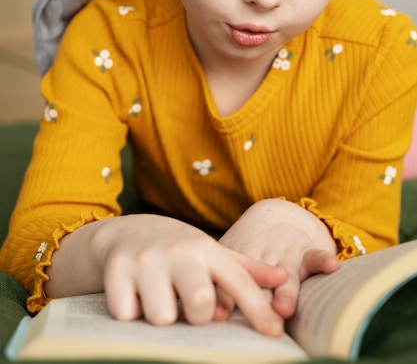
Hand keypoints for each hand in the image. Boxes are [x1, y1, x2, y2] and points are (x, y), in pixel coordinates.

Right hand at [48, 213, 286, 335]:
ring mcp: (146, 259)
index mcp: (206, 250)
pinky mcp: (116, 269)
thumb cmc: (178, 251)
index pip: (238, 282)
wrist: (125, 231)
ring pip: (161, 317)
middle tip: (187, 309)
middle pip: (199, 303)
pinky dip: (130, 314)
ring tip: (158, 301)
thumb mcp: (210, 253)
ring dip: (160, 318)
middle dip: (196, 317)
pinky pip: (127, 315)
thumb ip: (245, 269)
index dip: (258, 310)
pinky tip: (133, 297)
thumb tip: (283, 277)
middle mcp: (178, 252)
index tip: (275, 335)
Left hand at [218, 199, 339, 319]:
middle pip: (258, 285)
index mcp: (239, 259)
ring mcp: (285, 254)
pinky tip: (331, 266)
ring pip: (286, 277)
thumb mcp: (231, 254)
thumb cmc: (248, 244)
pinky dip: (323, 261)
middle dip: (256, 302)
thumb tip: (209, 311)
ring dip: (285, 293)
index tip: (220, 313)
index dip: (226, 297)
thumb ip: (220, 282)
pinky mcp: (307, 251)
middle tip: (249, 318)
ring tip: (283, 308)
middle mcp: (261, 258)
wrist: (276, 215)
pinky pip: (316, 256)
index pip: (230, 281)